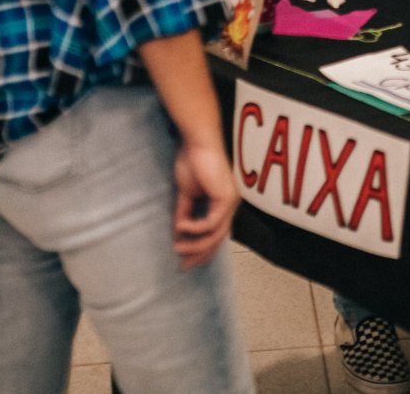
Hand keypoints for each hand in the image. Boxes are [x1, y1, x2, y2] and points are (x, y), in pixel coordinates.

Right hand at [171, 137, 235, 268]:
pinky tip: (181, 227)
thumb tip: (178, 232)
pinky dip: (195, 228)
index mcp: (222, 205)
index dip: (202, 251)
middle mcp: (230, 206)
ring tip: (178, 247)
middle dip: (200, 255)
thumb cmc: (192, 162)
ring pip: (216, 235)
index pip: (216, 235)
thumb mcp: (186, 194)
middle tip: (183, 266)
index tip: (185, 262)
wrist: (197, 143)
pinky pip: (211, 222)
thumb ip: (184, 213)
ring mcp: (231, 202)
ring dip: (196, 245)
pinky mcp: (226, 198)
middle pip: (218, 240)